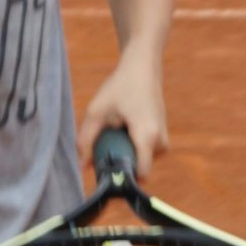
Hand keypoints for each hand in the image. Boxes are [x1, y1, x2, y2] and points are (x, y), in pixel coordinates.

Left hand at [78, 53, 167, 179]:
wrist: (144, 66)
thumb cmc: (120, 86)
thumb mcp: (96, 111)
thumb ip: (85, 140)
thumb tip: (82, 167)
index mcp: (147, 136)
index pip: (141, 175)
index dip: (124, 179)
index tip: (107, 173)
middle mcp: (161, 140)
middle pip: (138, 168)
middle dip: (120, 162)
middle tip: (105, 144)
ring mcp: (164, 137)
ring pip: (141, 160)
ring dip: (126, 152)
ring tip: (115, 130)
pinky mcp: (162, 134)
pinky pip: (145, 151)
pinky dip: (133, 145)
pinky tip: (123, 126)